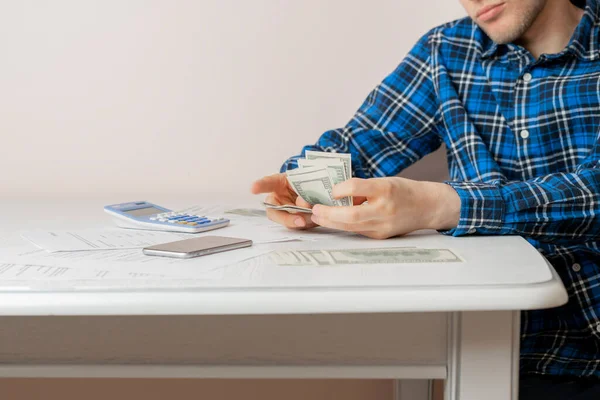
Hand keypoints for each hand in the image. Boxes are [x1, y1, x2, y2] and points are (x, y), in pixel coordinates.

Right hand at [250, 173, 317, 229]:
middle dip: (286, 218)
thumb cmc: (310, 183)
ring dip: (299, 222)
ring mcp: (284, 211)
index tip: (253, 189)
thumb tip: (304, 204)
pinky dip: (306, 224)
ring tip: (313, 217)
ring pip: (285, 221)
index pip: (268, 183)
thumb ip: (306, 191)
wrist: (320, 193)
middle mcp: (278, 199)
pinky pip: (296, 226)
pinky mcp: (293, 221)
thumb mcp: (310, 182)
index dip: (260, 186)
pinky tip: (313, 219)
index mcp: (279, 183)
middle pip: (273, 211)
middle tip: (300, 221)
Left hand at [310, 177, 460, 238]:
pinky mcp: (380, 236)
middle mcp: (384, 209)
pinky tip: (334, 220)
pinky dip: (343, 225)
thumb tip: (336, 192)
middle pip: (350, 215)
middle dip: (328, 214)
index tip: (332, 189)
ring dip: (331, 222)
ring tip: (318, 216)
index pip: (356, 187)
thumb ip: (362, 187)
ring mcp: (383, 226)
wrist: (427, 207)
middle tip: (315, 209)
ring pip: (350, 227)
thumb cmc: (404, 191)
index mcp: (386, 189)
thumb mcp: (385, 181)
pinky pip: (357, 231)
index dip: (340, 189)